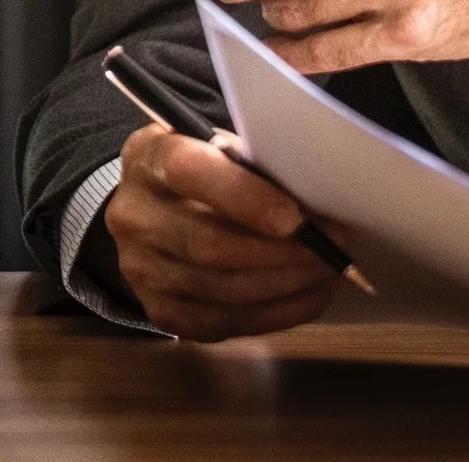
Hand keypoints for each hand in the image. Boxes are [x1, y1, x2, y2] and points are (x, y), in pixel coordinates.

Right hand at [104, 125, 339, 340]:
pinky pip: (227, 322)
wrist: (153, 210)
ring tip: (329, 271)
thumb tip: (314, 203)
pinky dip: (278, 312)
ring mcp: (141, 269)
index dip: (245, 197)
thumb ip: (252, 165)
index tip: (297, 219)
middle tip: (333, 249)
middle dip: (283, 252)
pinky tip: (309, 295)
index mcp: (148, 159)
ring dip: (288, 285)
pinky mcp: (161, 310)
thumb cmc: (203, 173)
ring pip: (223, 289)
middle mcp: (134, 215)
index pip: (188, 173)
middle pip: (210, 244)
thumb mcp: (216, 146)